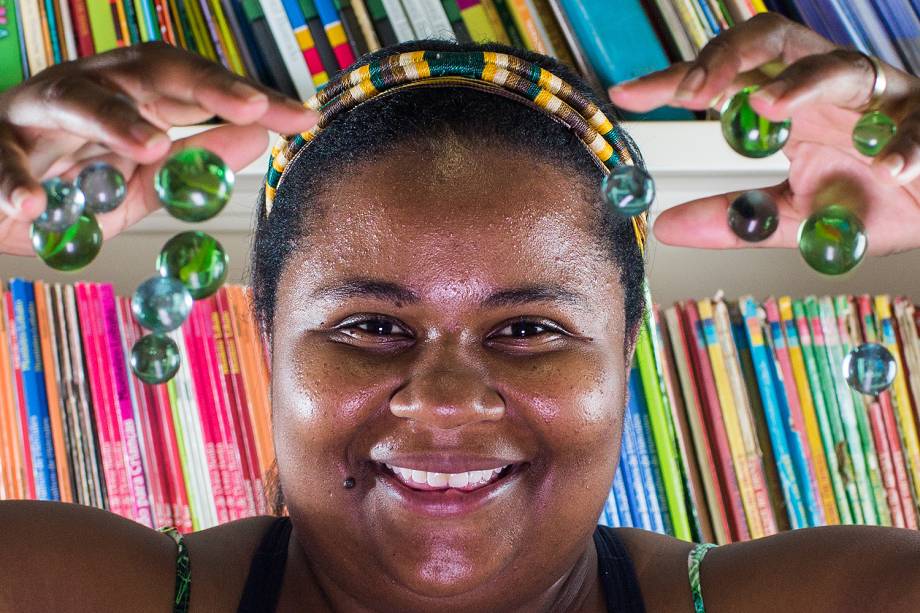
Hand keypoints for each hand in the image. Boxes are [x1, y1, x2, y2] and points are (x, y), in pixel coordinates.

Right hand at [0, 41, 317, 255]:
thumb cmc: (69, 185)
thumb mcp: (140, 179)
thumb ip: (192, 159)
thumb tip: (260, 136)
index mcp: (128, 96)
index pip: (195, 82)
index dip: (247, 95)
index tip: (302, 117)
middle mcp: (87, 89)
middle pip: (145, 69)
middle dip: (202, 85)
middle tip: (253, 108)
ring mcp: (32, 113)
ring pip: (72, 98)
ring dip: (113, 121)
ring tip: (152, 146)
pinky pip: (0, 161)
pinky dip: (15, 184)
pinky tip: (33, 205)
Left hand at [609, 13, 919, 255]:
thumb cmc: (866, 202)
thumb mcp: (791, 217)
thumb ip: (733, 219)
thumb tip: (664, 227)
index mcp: (788, 104)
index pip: (725, 79)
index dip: (677, 81)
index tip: (628, 94)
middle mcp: (826, 86)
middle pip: (771, 40)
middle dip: (727, 58)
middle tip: (693, 93)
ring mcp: (878, 95)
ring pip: (838, 65)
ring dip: (801, 82)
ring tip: (769, 104)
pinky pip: (915, 124)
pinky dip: (904, 146)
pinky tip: (889, 169)